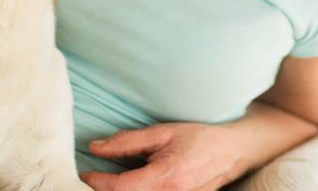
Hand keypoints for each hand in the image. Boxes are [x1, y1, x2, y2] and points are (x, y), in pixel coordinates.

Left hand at [80, 123, 245, 190]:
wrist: (233, 152)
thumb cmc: (199, 139)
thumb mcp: (162, 133)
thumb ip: (128, 141)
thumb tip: (96, 147)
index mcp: (164, 178)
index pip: (119, 188)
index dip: (97, 182)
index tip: (84, 173)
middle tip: (91, 180)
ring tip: (108, 183)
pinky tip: (128, 187)